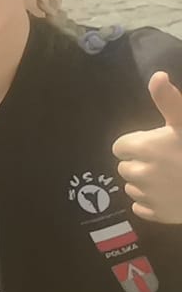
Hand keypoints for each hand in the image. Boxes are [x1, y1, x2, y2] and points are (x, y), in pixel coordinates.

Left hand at [112, 71, 181, 221]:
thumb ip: (169, 101)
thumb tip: (157, 76)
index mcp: (144, 148)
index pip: (121, 146)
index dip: (137, 145)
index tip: (156, 144)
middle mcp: (140, 173)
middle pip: (126, 166)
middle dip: (140, 162)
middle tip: (167, 160)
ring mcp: (148, 197)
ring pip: (132, 187)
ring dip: (145, 182)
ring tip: (171, 177)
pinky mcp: (157, 215)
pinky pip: (142, 207)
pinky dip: (151, 203)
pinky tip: (171, 194)